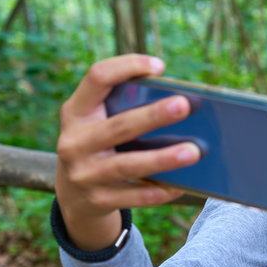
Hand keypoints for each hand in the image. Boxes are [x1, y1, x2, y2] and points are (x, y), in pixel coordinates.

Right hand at [54, 54, 201, 250]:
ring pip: (128, 165)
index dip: (127, 66)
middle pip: (119, 126)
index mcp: (76, 112)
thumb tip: (181, 102)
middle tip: (184, 105)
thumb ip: (124, 107)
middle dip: (153, 116)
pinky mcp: (97, 201)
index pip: (97, 78)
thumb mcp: (98, 122)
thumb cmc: (100, 144)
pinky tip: (181, 185)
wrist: (73, 196)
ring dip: (163, 159)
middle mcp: (75, 142)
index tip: (159, 65)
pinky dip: (159, 191)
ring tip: (193, 152)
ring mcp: (84, 174)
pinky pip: (134, 196)